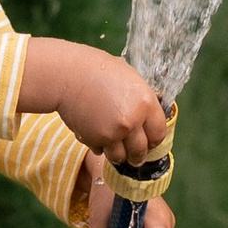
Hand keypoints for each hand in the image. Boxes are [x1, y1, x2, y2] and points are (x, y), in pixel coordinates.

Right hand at [19, 38, 169, 169]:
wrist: (68, 74)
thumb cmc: (98, 70)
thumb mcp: (130, 78)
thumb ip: (141, 99)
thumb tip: (149, 114)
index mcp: (146, 103)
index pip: (159, 133)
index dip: (154, 139)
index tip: (149, 141)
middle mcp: (132, 121)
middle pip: (141, 150)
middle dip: (137, 154)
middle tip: (134, 154)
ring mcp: (112, 133)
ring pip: (120, 157)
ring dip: (118, 154)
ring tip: (114, 146)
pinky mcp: (94, 140)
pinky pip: (100, 152)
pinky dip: (99, 147)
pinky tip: (96, 134)